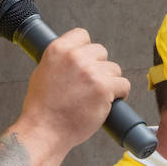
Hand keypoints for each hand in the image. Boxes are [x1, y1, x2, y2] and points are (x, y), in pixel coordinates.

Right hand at [21, 28, 130, 150]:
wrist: (44, 130)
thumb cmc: (42, 108)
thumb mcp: (43, 72)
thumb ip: (60, 61)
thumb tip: (74, 56)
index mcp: (58, 50)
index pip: (82, 35)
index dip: (87, 49)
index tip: (87, 61)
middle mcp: (75, 57)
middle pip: (101, 51)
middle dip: (99, 67)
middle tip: (90, 84)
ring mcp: (91, 72)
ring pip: (114, 69)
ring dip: (110, 81)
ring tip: (97, 96)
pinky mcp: (104, 88)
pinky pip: (124, 84)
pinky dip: (120, 94)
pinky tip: (110, 101)